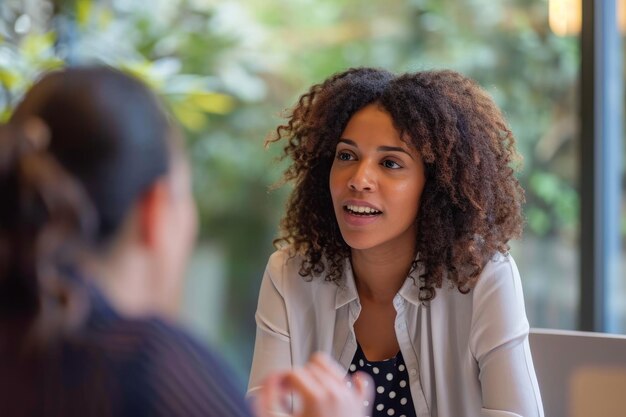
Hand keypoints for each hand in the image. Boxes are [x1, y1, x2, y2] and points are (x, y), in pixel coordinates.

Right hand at [254, 352, 372, 416]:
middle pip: (312, 366)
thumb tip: (270, 379)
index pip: (294, 372)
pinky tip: (336, 394)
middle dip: (300, 378)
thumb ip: (267, 399)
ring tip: (310, 394)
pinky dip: (348, 382)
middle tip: (292, 395)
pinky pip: (360, 380)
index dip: (282, 381)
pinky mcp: (362, 404)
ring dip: (319, 376)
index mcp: (317, 397)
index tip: (279, 392)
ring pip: (333, 367)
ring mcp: (352, 397)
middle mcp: (337, 393)